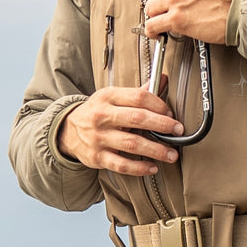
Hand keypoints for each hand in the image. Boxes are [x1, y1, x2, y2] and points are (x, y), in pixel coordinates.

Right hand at [57, 87, 182, 175]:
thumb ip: (138, 92)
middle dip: (162, 125)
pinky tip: (153, 167)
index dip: (158, 105)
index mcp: (108, 97)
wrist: (68, 131)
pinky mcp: (97, 157)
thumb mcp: (112, 97)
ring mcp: (99, 137)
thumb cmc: (97, 113)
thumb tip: (162, 78)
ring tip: (172, 154)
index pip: (138, 97)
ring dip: (156, 150)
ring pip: (132, 144)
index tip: (171, 113)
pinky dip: (139, 168)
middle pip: (137, 119)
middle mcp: (102, 116)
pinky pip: (122, 164)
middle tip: (178, 131)